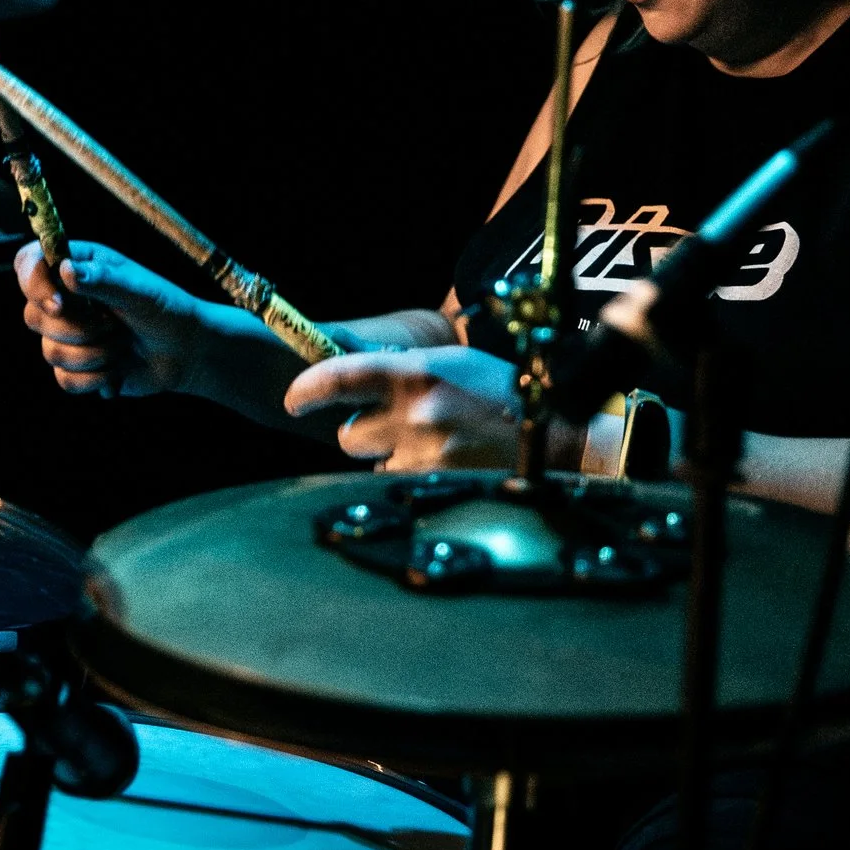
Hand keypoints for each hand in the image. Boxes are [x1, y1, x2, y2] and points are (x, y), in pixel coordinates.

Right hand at [16, 240, 221, 397]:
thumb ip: (102, 278)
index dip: (33, 284)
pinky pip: (64, 380)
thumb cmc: (166, 309)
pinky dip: (96, 379)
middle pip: (33, 315)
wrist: (186, 352)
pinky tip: (119, 369)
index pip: (29, 263)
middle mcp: (66, 298)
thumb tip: (65, 269)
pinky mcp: (75, 367)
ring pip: (50, 352)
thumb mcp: (139, 289)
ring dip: (94, 355)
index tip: (58, 305)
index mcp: (78, 266)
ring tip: (123, 345)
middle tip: (113, 325)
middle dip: (77, 329)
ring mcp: (68, 334)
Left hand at [282, 346, 524, 470]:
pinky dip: (411, 479)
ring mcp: (426, 453)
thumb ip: (406, 372)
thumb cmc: (506, 394)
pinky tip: (445, 465)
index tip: (292, 400)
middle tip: (396, 428)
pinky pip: (400, 485)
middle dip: (364, 435)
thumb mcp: (455, 363)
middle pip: (349, 434)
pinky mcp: (438, 485)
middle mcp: (415, 412)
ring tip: (433, 446)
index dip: (307, 390)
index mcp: (418, 371)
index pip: (342, 376)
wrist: (557, 437)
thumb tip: (359, 380)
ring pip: (374, 464)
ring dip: (389, 458)